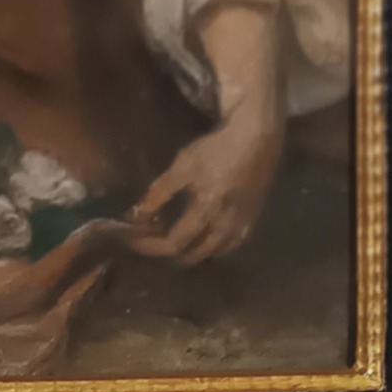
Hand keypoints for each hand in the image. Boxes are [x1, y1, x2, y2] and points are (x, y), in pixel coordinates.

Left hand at [129, 110, 283, 264]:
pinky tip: (204, 242)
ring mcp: (241, 227)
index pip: (174, 243)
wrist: (259, 136)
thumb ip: (159, 192)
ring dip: (190, 253)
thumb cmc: (218, 148)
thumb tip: (136, 216)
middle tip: (150, 243)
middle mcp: (225, 227)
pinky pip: (229, 246)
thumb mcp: (184, 165)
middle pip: (192, 254)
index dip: (151, 245)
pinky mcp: (251, 221)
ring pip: (212, 253)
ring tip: (175, 245)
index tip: (132, 240)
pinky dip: (212, 248)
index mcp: (207, 212)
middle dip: (167, 253)